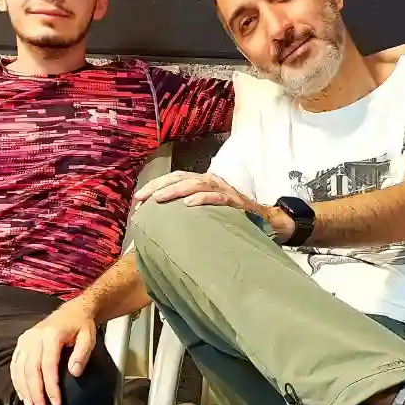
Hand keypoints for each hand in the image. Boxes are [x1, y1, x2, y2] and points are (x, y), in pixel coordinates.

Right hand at [10, 300, 97, 404]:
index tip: (56, 402)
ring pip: (20, 368)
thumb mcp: (88, 337)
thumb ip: (82, 355)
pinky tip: (22, 393)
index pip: (48, 366)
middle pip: (31, 369)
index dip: (51, 387)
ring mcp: (26, 339)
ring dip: (24, 389)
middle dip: (36, 392)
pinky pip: (15, 364)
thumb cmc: (81, 324)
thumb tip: (74, 372)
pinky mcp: (22, 342)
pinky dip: (17, 380)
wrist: (73, 311)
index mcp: (52, 335)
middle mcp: (35, 337)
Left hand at [135, 170, 257, 210]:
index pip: (175, 178)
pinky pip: (217, 198)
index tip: (138, 198)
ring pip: (196, 184)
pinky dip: (202, 199)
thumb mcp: (207, 213)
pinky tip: (188, 204)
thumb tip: (160, 227)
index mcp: (203, 183)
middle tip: (142, 198)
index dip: (156, 185)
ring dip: (175, 190)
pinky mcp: (235, 202)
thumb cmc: (232, 218)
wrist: (266, 221)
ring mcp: (224, 190)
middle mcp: (212, 182)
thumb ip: (189, 215)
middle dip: (159, 186)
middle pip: (181, 177)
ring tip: (158, 198)